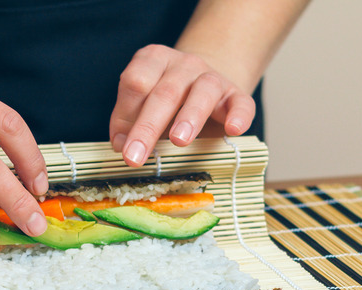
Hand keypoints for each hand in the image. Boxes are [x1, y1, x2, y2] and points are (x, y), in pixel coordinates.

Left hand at [109, 44, 255, 165]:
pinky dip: (239, 115)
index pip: (136, 81)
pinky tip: (233, 130)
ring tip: (178, 141)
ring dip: (189, 117)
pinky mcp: (236, 95)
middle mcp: (183, 64)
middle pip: (165, 92)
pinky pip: (241, 102)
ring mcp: (212, 77)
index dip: (126, 113)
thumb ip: (128, 121)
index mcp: (153, 60)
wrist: (206, 90)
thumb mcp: (143, 106)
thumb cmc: (168, 104)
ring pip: (203, 91)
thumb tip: (120, 144)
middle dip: (147, 127)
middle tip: (135, 157)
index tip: (121, 147)